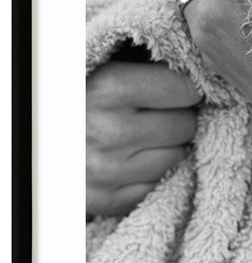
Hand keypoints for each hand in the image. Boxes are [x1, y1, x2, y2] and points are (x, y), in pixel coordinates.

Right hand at [86, 60, 201, 215]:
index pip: (186, 89)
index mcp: (108, 88)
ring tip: (146, 135)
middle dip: (180, 116)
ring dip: (171, 146)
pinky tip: (136, 158)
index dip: (189, 86)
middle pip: (187, 125)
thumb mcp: (104, 65)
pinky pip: (159, 185)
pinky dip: (155, 173)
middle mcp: (109, 132)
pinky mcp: (107, 200)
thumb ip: (147, 61)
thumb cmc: (80, 93)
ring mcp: (107, 171)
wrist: (34, 136)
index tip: (179, 86)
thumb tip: (206, 64)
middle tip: (160, 112)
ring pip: (178, 157)